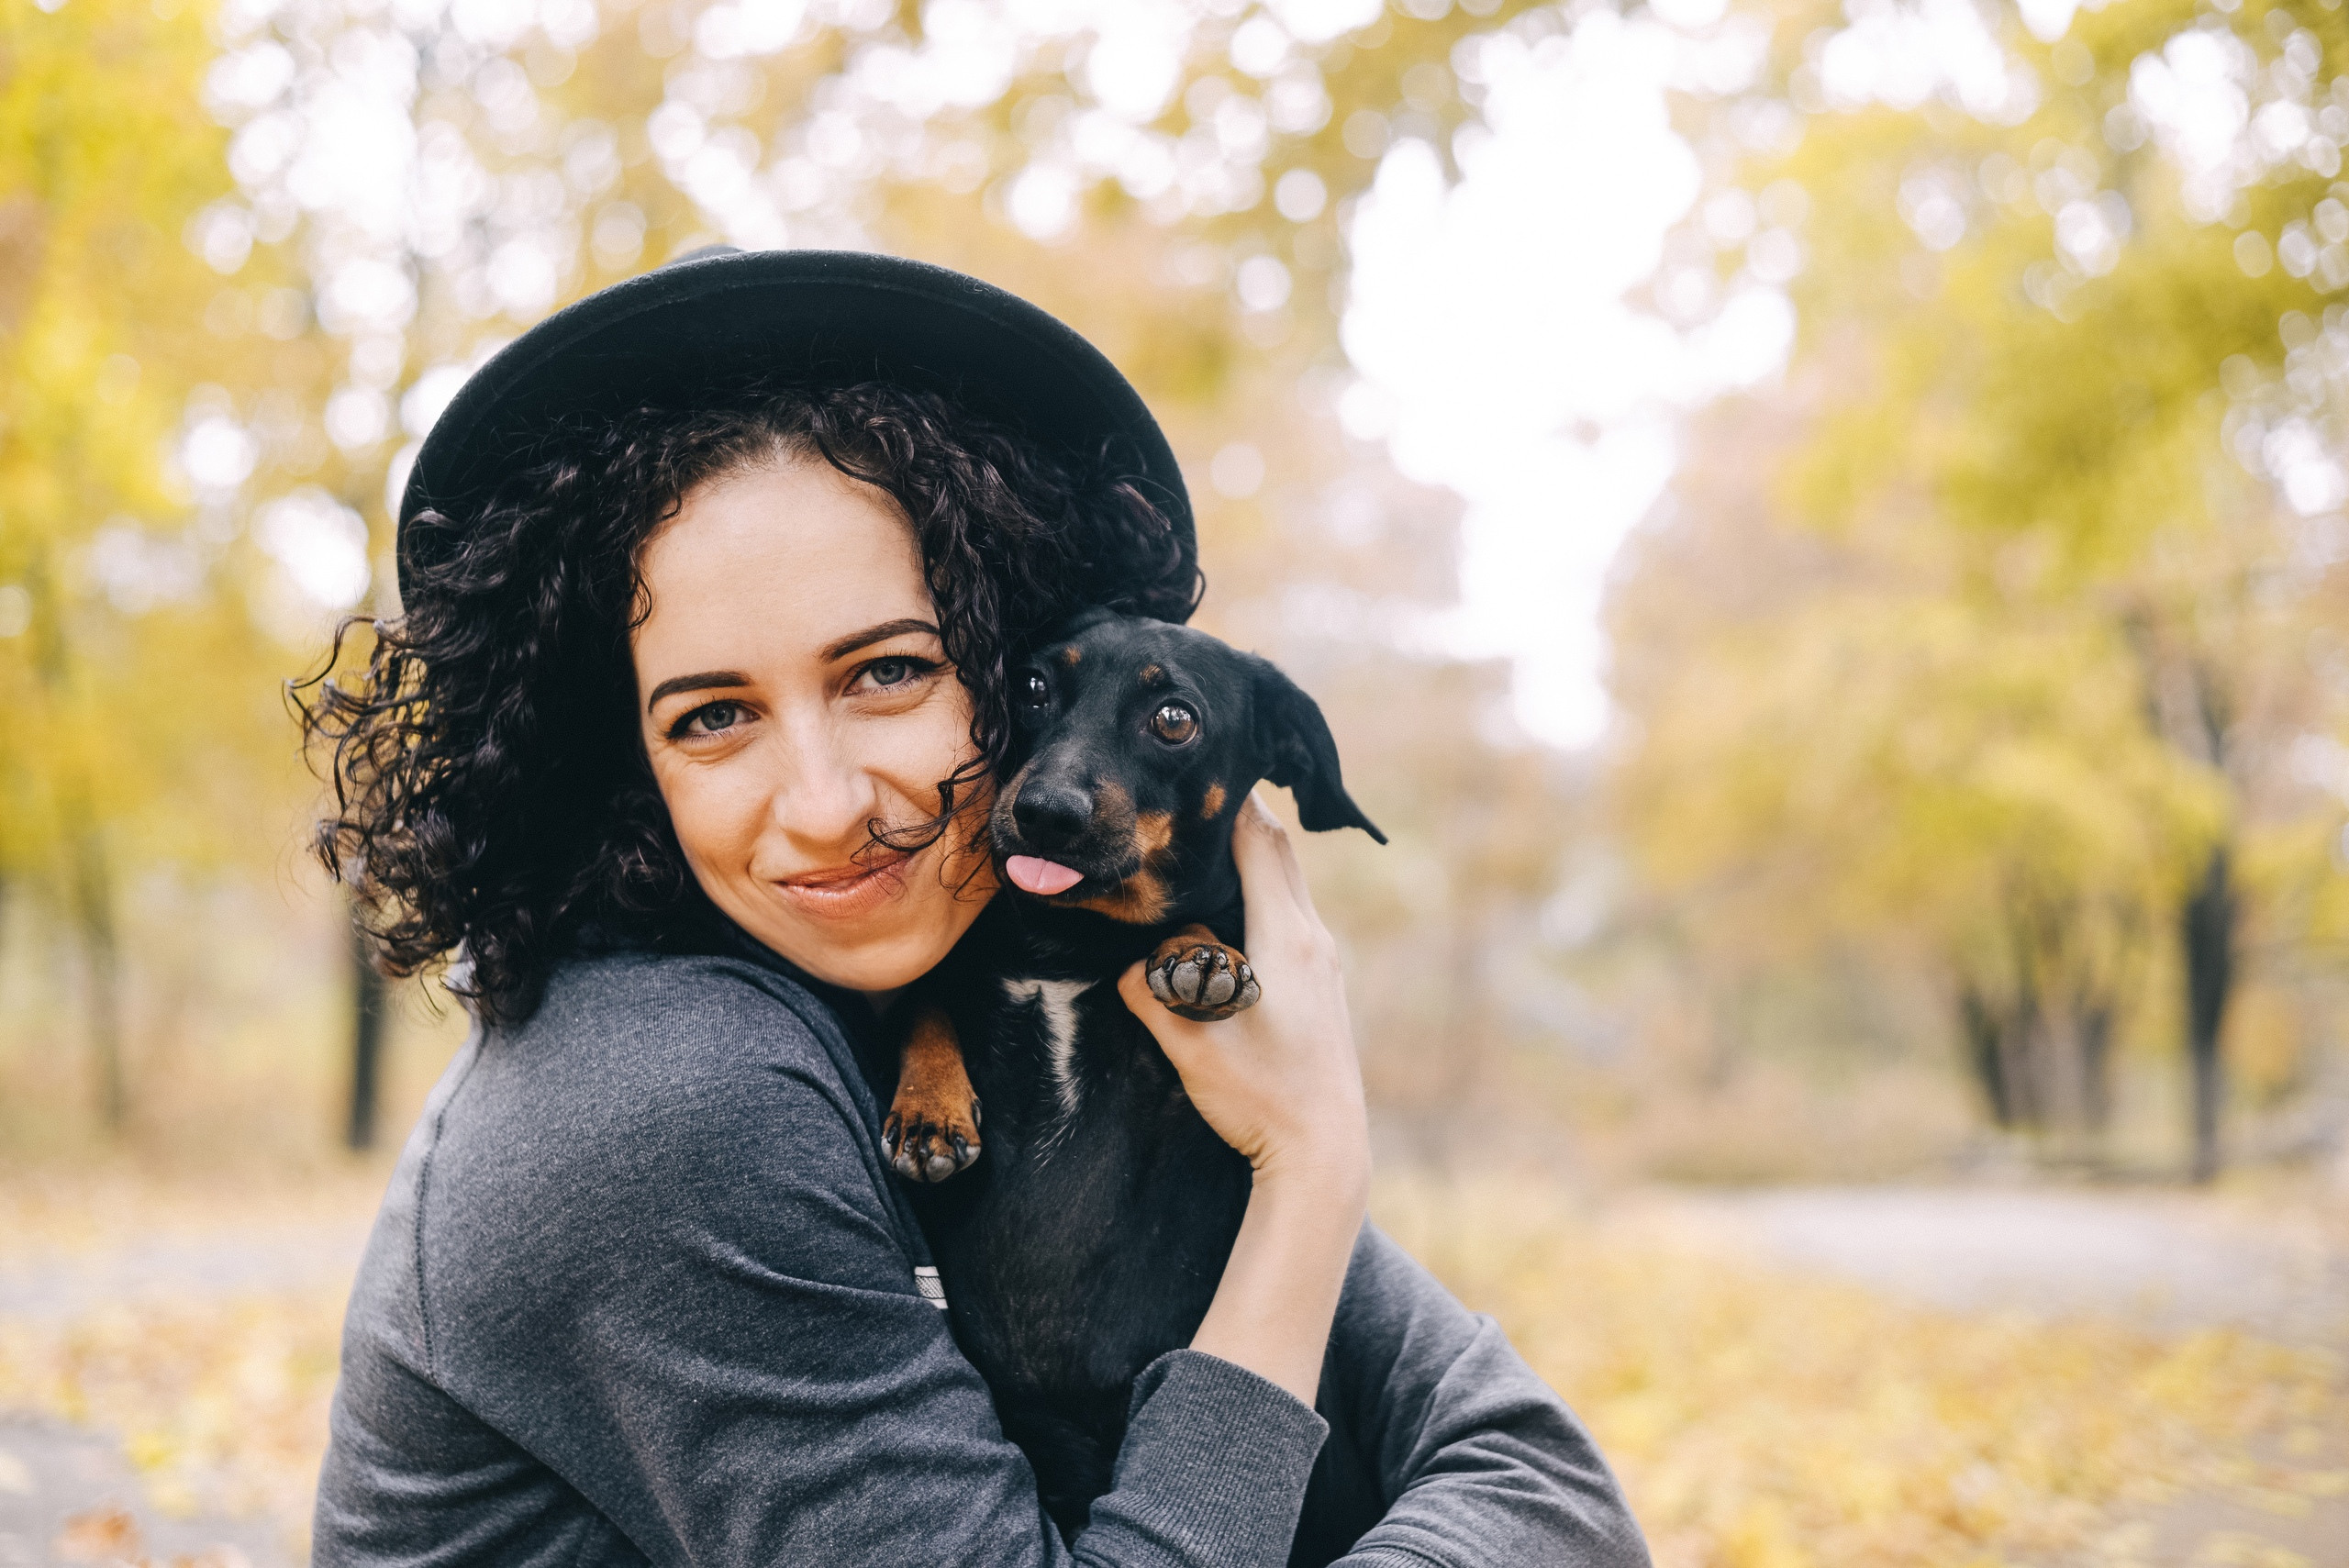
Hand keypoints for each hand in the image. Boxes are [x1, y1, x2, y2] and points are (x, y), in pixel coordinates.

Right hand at [1117, 794, 1369, 1193]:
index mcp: (1286, 937)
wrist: (1322, 1153)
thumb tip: (1129, 961)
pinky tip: (1229, 917)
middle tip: (1195, 797)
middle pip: (1278, 855)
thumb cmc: (1260, 1097)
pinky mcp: (1323, 989)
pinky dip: (1261, 899)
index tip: (1201, 772)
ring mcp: (1325, 965)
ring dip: (1250, 863)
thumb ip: (1152, 991)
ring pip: (1288, 889)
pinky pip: (1292, 920)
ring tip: (1203, 848)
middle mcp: (1314, 939)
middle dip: (1238, 822)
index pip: (1260, 843)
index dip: (1231, 803)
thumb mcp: (1189, 1042)